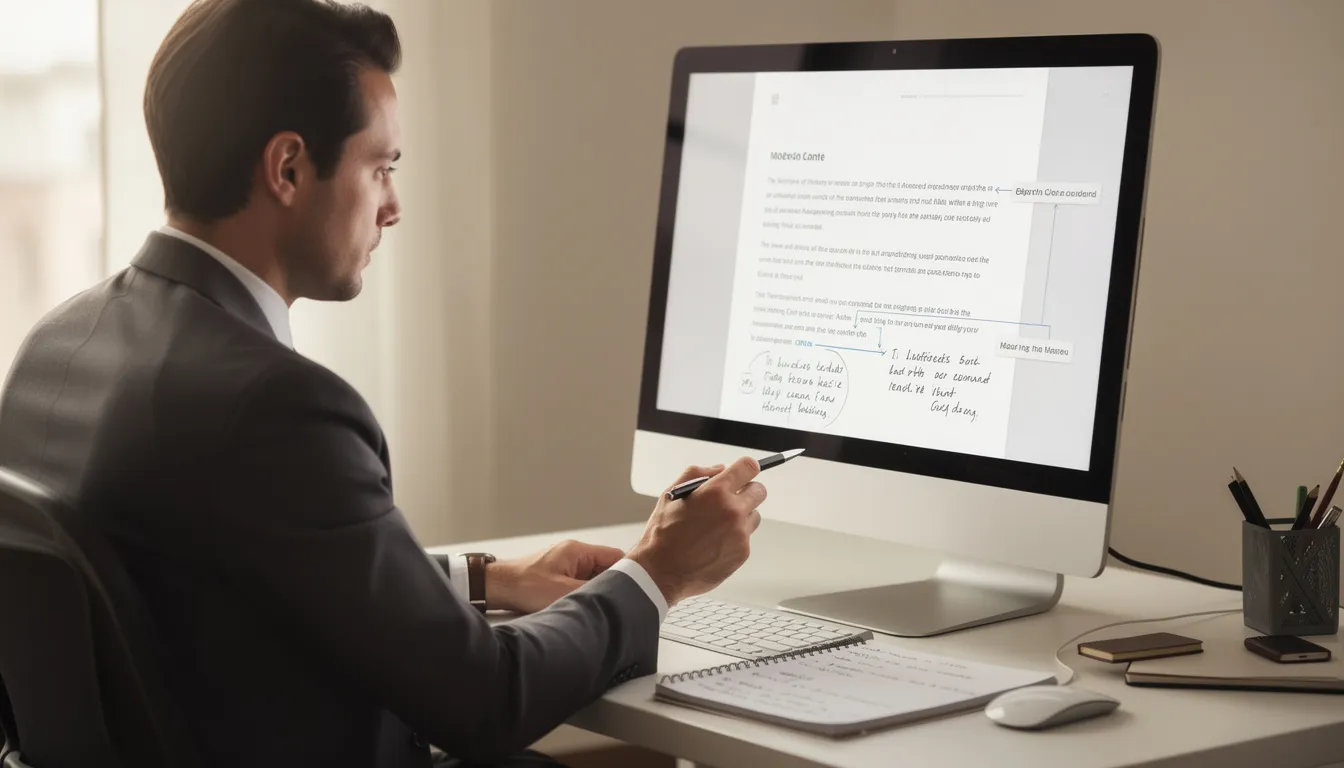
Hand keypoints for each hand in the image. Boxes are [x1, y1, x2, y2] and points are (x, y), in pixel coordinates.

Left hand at [484, 539, 625, 613]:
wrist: (496, 587)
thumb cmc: (523, 585)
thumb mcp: (563, 592)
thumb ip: (592, 592)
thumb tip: (614, 596)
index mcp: (577, 551)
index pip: (616, 557)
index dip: (628, 572)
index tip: (636, 586)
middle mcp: (572, 554)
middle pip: (605, 568)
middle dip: (610, 585)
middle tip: (615, 601)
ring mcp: (564, 564)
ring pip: (592, 577)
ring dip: (594, 591)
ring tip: (595, 605)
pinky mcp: (556, 575)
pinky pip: (578, 582)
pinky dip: (582, 593)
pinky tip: (581, 605)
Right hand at [626, 456, 765, 605]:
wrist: (661, 572)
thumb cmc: (663, 534)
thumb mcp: (671, 494)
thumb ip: (697, 474)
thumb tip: (720, 469)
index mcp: (715, 492)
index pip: (748, 467)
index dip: (746, 468)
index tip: (743, 472)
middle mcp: (732, 510)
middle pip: (759, 490)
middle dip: (747, 491)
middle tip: (731, 499)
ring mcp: (740, 532)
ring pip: (754, 515)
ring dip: (742, 516)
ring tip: (717, 526)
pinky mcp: (743, 552)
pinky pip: (746, 537)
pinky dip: (735, 537)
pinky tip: (714, 543)